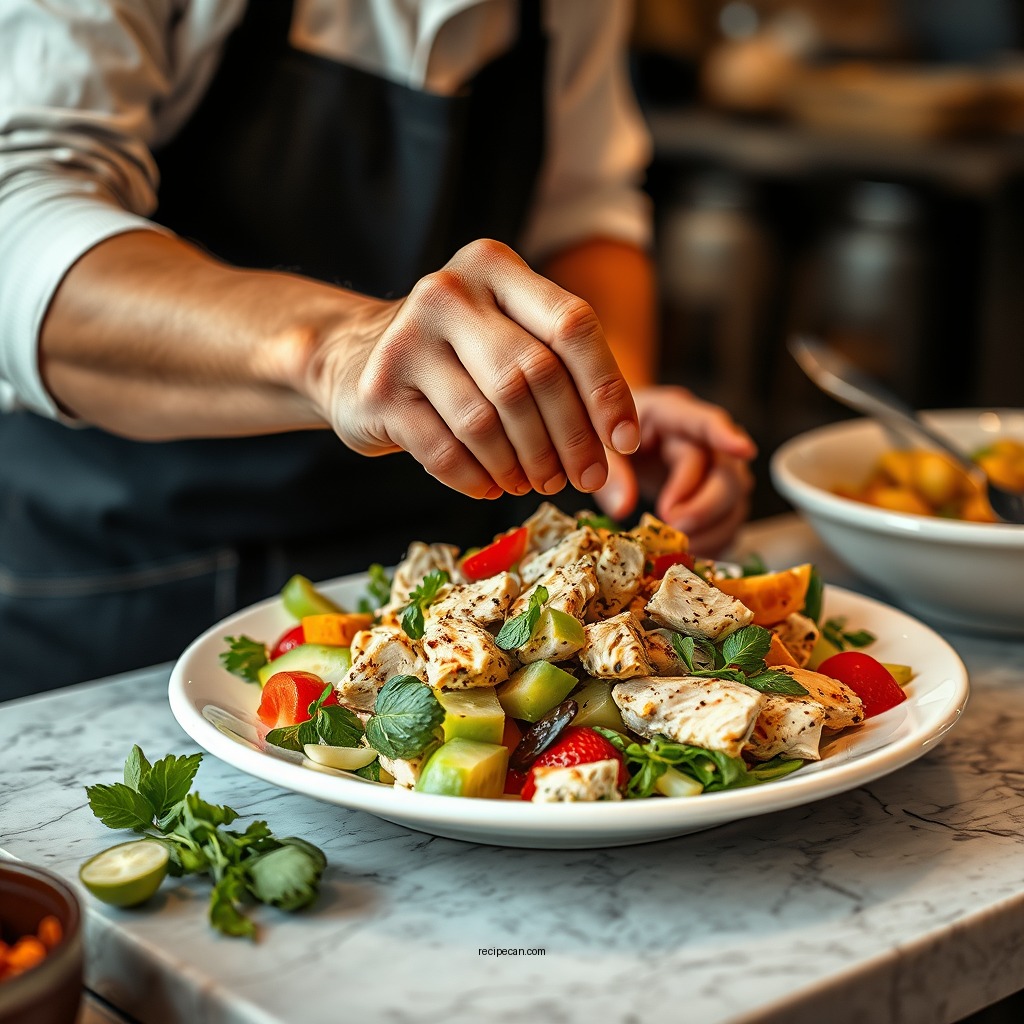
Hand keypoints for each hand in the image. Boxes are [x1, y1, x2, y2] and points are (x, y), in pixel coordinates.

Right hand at [310, 239, 639, 499]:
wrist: (353, 358)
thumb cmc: (454, 356)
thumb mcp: (505, 336)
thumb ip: (559, 370)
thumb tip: (622, 446)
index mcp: (493, 266)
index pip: (571, 325)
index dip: (606, 389)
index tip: (624, 441)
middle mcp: (448, 291)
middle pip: (533, 375)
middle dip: (569, 439)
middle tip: (583, 478)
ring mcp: (407, 339)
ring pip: (488, 419)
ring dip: (523, 464)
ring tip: (535, 483)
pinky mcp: (379, 390)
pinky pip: (445, 450)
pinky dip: (477, 478)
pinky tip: (491, 486)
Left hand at [591, 386, 755, 554]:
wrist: (614, 440)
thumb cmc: (607, 437)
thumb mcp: (598, 448)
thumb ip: (611, 474)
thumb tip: (623, 509)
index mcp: (668, 414)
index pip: (704, 420)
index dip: (725, 435)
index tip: (745, 450)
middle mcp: (698, 438)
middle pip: (726, 470)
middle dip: (705, 505)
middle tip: (673, 526)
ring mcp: (712, 467)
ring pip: (735, 498)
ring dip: (712, 528)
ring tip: (678, 544)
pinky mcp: (714, 494)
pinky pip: (730, 520)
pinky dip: (715, 541)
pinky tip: (691, 550)